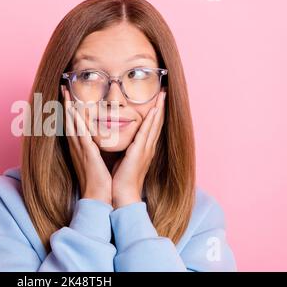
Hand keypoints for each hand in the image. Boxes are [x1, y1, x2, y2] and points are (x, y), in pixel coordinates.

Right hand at [61, 85, 111, 204]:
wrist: (98, 196)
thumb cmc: (99, 181)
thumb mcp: (96, 161)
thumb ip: (94, 150)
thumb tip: (97, 143)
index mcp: (80, 148)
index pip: (73, 125)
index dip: (70, 110)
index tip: (69, 97)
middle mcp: (76, 146)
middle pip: (69, 121)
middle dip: (66, 104)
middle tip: (63, 88)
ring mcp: (79, 148)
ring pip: (71, 123)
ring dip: (68, 108)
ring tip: (66, 93)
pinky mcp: (86, 152)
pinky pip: (80, 132)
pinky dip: (76, 120)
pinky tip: (73, 110)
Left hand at [111, 90, 166, 208]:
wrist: (123, 195)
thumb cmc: (121, 179)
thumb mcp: (124, 159)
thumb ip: (126, 149)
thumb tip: (123, 141)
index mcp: (144, 149)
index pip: (151, 127)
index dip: (156, 113)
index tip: (158, 100)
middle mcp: (148, 147)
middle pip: (157, 123)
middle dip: (161, 107)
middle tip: (165, 92)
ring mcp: (146, 149)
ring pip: (154, 125)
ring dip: (159, 109)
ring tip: (163, 95)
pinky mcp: (140, 152)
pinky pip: (147, 132)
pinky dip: (151, 121)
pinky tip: (154, 110)